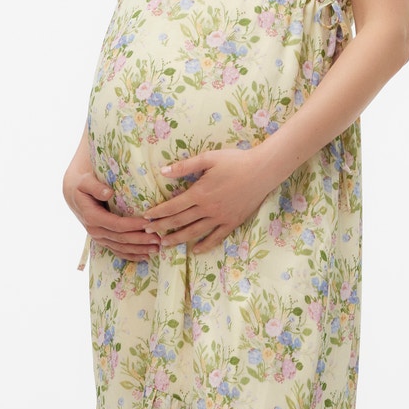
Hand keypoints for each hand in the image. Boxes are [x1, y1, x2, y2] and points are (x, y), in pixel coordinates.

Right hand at [64, 168, 161, 261]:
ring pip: (121, 248)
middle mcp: (95, 230)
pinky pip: (118, 251)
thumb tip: (109, 192)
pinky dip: (131, 255)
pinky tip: (145, 257)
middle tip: (158, 239)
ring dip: (139, 250)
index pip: (116, 225)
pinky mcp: (103, 240)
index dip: (133, 226)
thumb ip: (96, 187)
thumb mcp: (85, 182)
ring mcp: (99, 238)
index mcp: (92, 217)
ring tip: (157, 249)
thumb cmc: (82, 185)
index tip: (148, 224)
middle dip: (141, 240)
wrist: (73, 194)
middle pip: (121, 239)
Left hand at [143, 146, 279, 253]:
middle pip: (180, 222)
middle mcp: (207, 209)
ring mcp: (220, 218)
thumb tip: (162, 171)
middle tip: (148, 233)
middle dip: (162, 228)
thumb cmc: (235, 161)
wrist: (262, 171)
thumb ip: (184, 166)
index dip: (158, 213)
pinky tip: (195, 250)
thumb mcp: (208, 158)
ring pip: (195, 232)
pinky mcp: (232, 222)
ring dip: (178, 239)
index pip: (173, 207)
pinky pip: (216, 238)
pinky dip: (204, 245)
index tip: (146, 217)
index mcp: (199, 193)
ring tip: (165, 244)